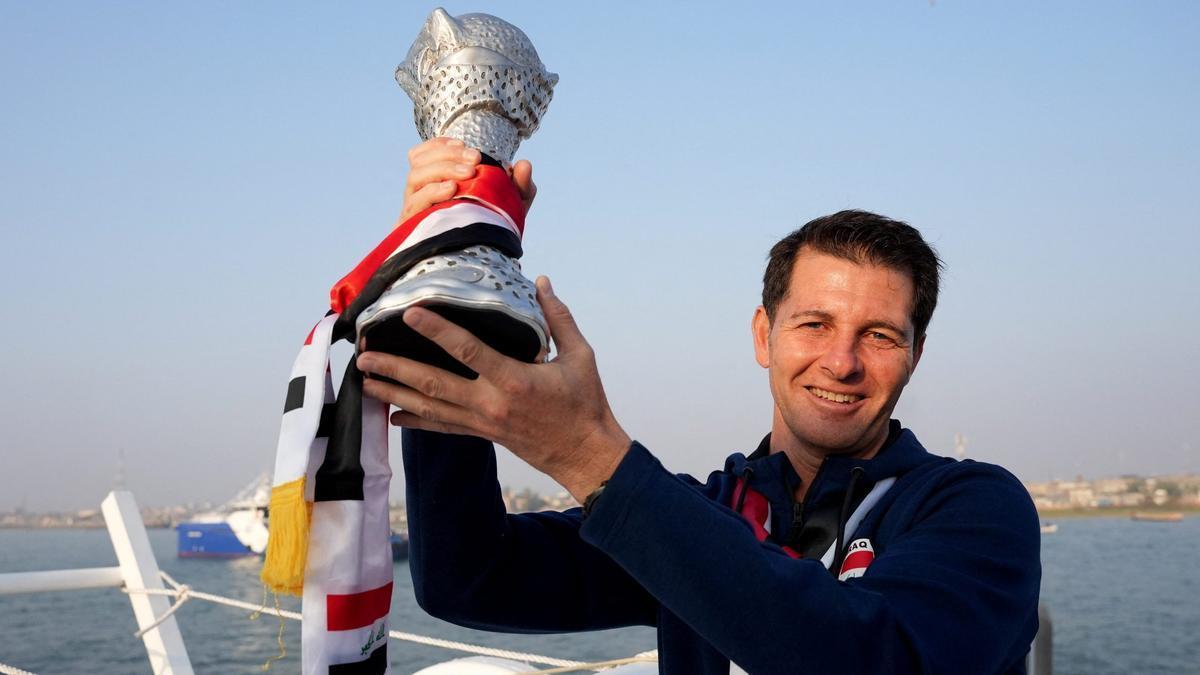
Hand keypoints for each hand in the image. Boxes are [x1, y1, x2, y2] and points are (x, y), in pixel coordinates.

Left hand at [357, 277, 628, 500]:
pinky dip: (414, 421)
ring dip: (394, 393)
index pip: (467, 350)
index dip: (436, 330)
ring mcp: (482, 422)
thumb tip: (542, 282)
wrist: (585, 454)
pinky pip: (441, 427)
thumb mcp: (580, 356)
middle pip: (432, 383)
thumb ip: (559, 318)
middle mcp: (490, 403)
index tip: (410, 313)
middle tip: (363, 354)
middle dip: (394, 368)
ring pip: (428, 407)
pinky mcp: (481, 434)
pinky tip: (391, 416)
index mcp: (514, 380)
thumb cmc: (585, 403)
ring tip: (364, 380)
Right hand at [398, 137, 537, 224]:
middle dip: (448, 155)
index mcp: (434, 184)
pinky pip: (415, 203)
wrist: (478, 268)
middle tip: (475, 158)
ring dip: (442, 169)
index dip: (438, 145)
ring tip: (468, 173)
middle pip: (418, 162)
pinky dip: (433, 192)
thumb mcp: (509, 207)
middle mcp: (420, 195)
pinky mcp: (413, 228)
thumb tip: (524, 164)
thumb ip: (520, 186)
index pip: (421, 156)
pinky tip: (452, 190)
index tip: (463, 145)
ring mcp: (415, 211)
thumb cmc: (490, 231)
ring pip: (414, 177)